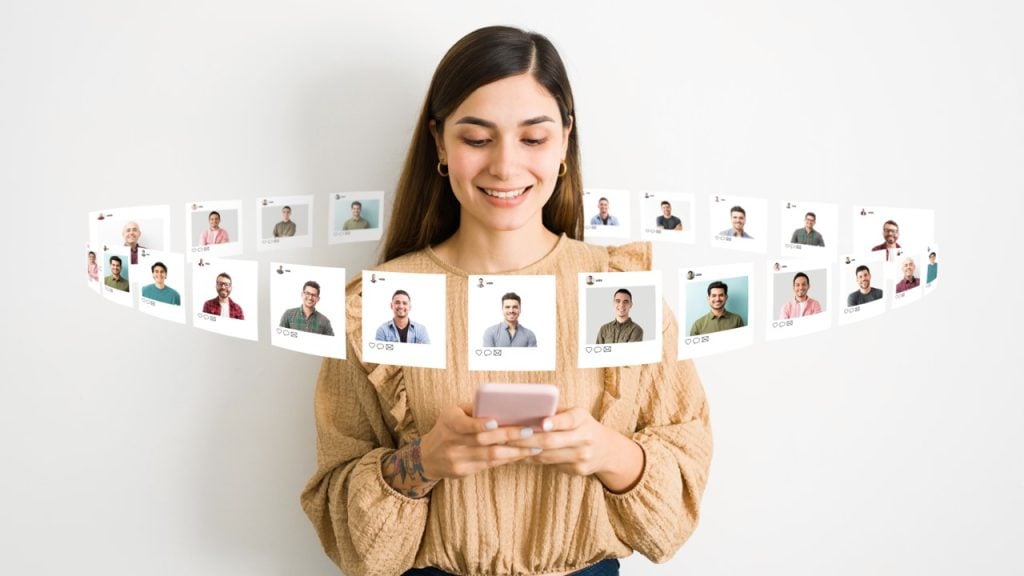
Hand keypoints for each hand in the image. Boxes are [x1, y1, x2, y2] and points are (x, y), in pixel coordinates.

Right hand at [419, 404, 538, 479]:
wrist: (427, 457)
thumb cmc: (447, 428)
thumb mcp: (453, 413)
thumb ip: (474, 409)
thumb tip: (504, 403)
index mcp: (449, 422)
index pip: (464, 424)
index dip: (479, 424)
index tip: (496, 422)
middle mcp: (452, 442)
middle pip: (483, 441)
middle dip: (509, 435)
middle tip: (530, 431)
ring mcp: (457, 459)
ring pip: (490, 456)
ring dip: (515, 451)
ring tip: (535, 446)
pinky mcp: (463, 472)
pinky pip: (490, 465)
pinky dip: (508, 459)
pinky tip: (522, 454)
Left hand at [509, 407, 644, 492]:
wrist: (607, 450)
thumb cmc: (581, 426)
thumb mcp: (574, 414)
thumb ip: (554, 411)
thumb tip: (525, 407)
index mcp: (582, 418)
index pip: (569, 420)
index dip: (555, 422)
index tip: (543, 423)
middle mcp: (585, 437)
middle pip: (551, 441)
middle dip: (526, 439)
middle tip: (506, 436)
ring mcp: (583, 456)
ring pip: (548, 456)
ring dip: (526, 451)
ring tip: (507, 446)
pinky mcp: (578, 470)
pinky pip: (550, 465)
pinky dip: (534, 459)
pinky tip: (520, 455)